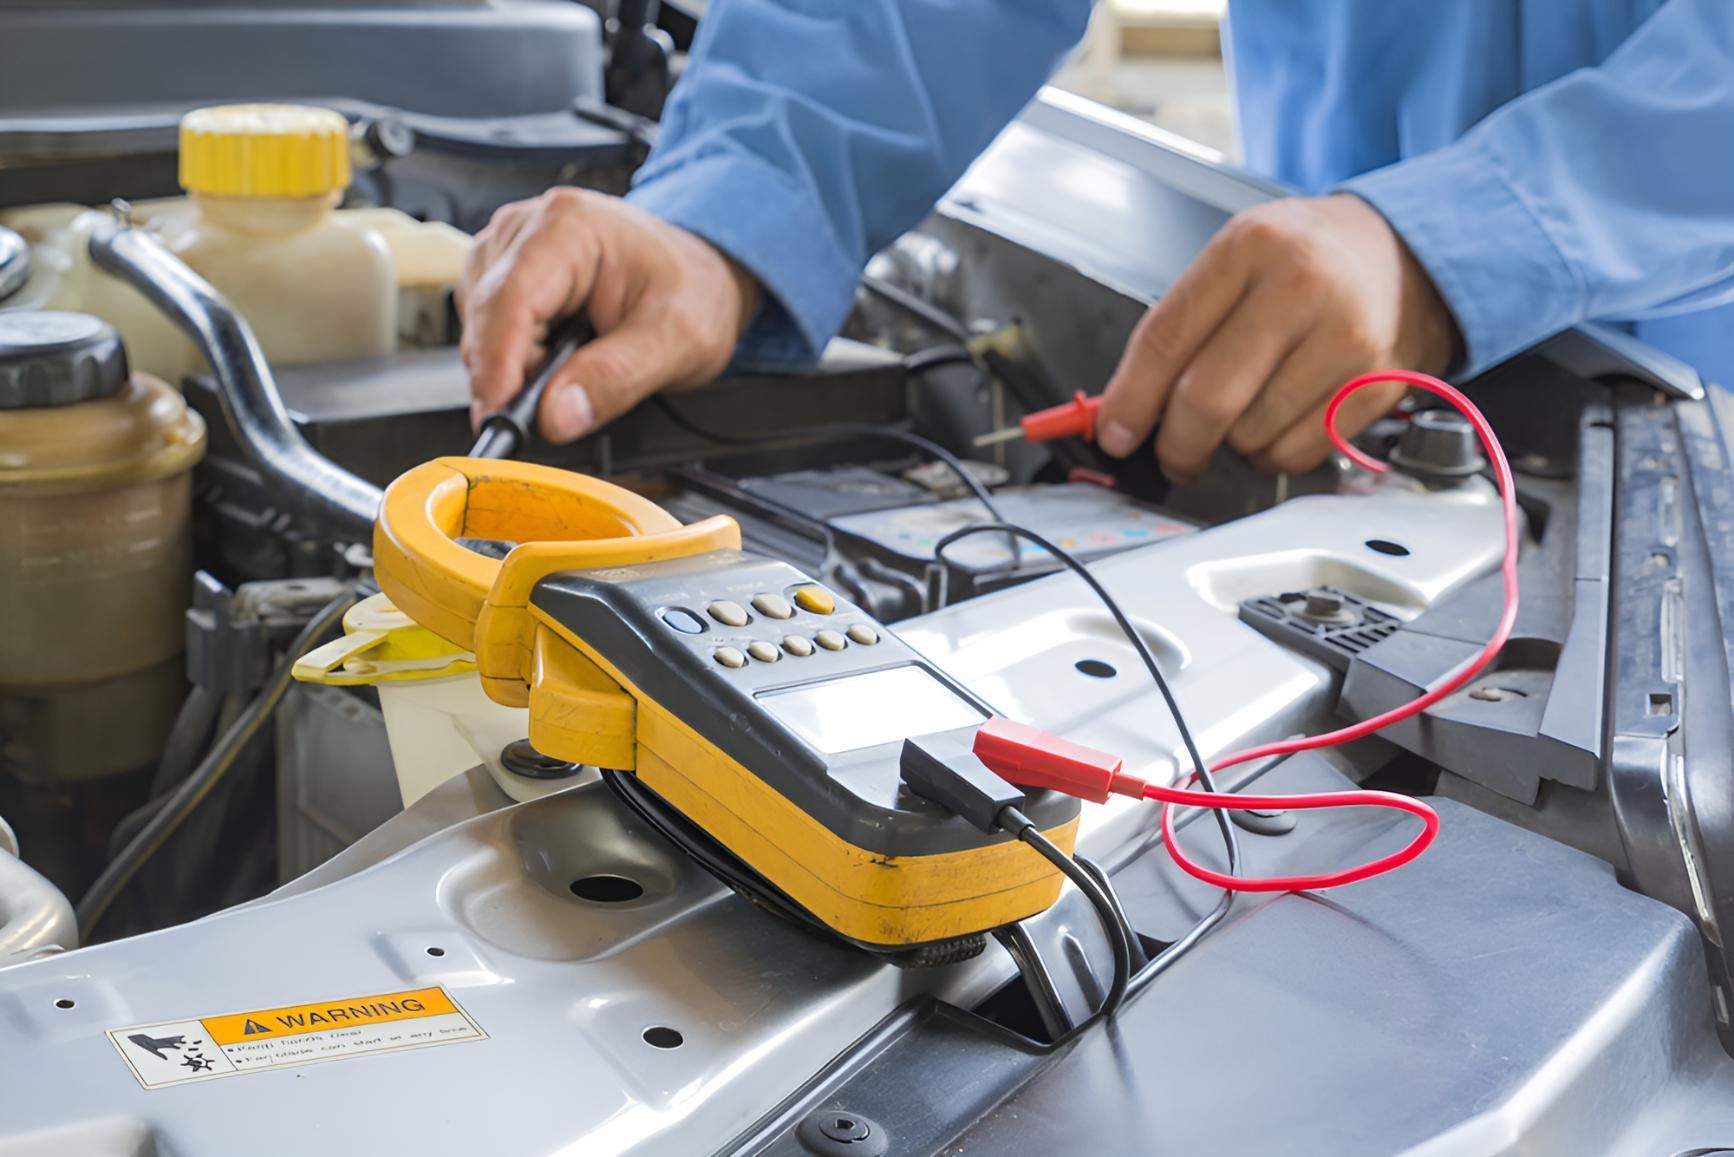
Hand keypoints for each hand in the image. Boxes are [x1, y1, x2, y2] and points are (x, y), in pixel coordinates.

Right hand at [456, 188, 762, 441]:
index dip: (498, 366)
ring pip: (479, 326)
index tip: (500, 419)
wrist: (703, 272)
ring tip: (571, 375)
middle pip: (484, 316)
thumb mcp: (678, 341)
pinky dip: (513, 358)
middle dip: (508, 375)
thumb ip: (616, 379)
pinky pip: (487, 327)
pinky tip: (554, 362)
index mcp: (569, 227)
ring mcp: (511, 247)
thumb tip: (554, 417)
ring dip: (511, 368)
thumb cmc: (695, 291)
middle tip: (552, 414)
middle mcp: (528, 227)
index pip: (508, 300)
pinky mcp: (506, 272)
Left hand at [1096, 193, 1458, 480]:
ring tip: (1247, 410)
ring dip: (1233, 443)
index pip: (1168, 338)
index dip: (1131, 398)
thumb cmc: (1305, 260)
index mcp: (1250, 247)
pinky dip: (1275, 452)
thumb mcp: (1236, 260)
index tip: (1113, 433)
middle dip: (1176, 443)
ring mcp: (1347, 337)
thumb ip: (1179, 327)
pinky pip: (1299, 452)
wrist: (1404, 253)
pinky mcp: (1379, 383)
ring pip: (1251, 435)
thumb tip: (1122, 410)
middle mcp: (1302, 286)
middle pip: (1209, 400)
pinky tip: (1283, 418)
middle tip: (1171, 452)